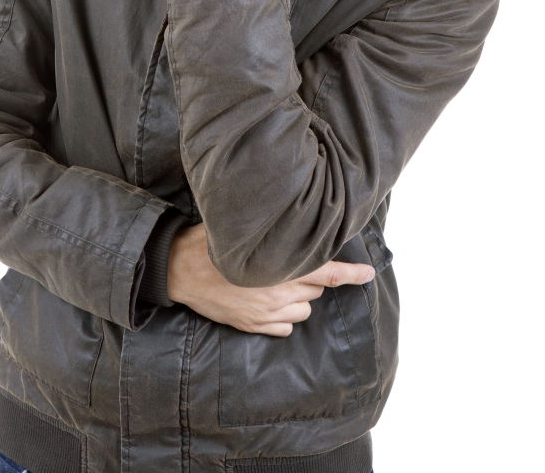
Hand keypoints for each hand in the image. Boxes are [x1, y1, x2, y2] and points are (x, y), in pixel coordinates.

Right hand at [167, 222, 374, 336]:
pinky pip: (285, 326)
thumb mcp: (245, 230)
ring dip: (299, 296)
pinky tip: (269, 301)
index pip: (327, 272)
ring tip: (277, 282)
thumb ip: (274, 233)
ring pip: (303, 309)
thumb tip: (293, 221)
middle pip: (316, 287)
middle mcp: (277, 292)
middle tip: (293, 263)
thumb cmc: (211, 242)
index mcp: (278, 266)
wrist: (179, 269)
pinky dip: (284, 315)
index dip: (352, 274)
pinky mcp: (253, 325)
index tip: (369, 274)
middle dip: (311, 275)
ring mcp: (266, 313)